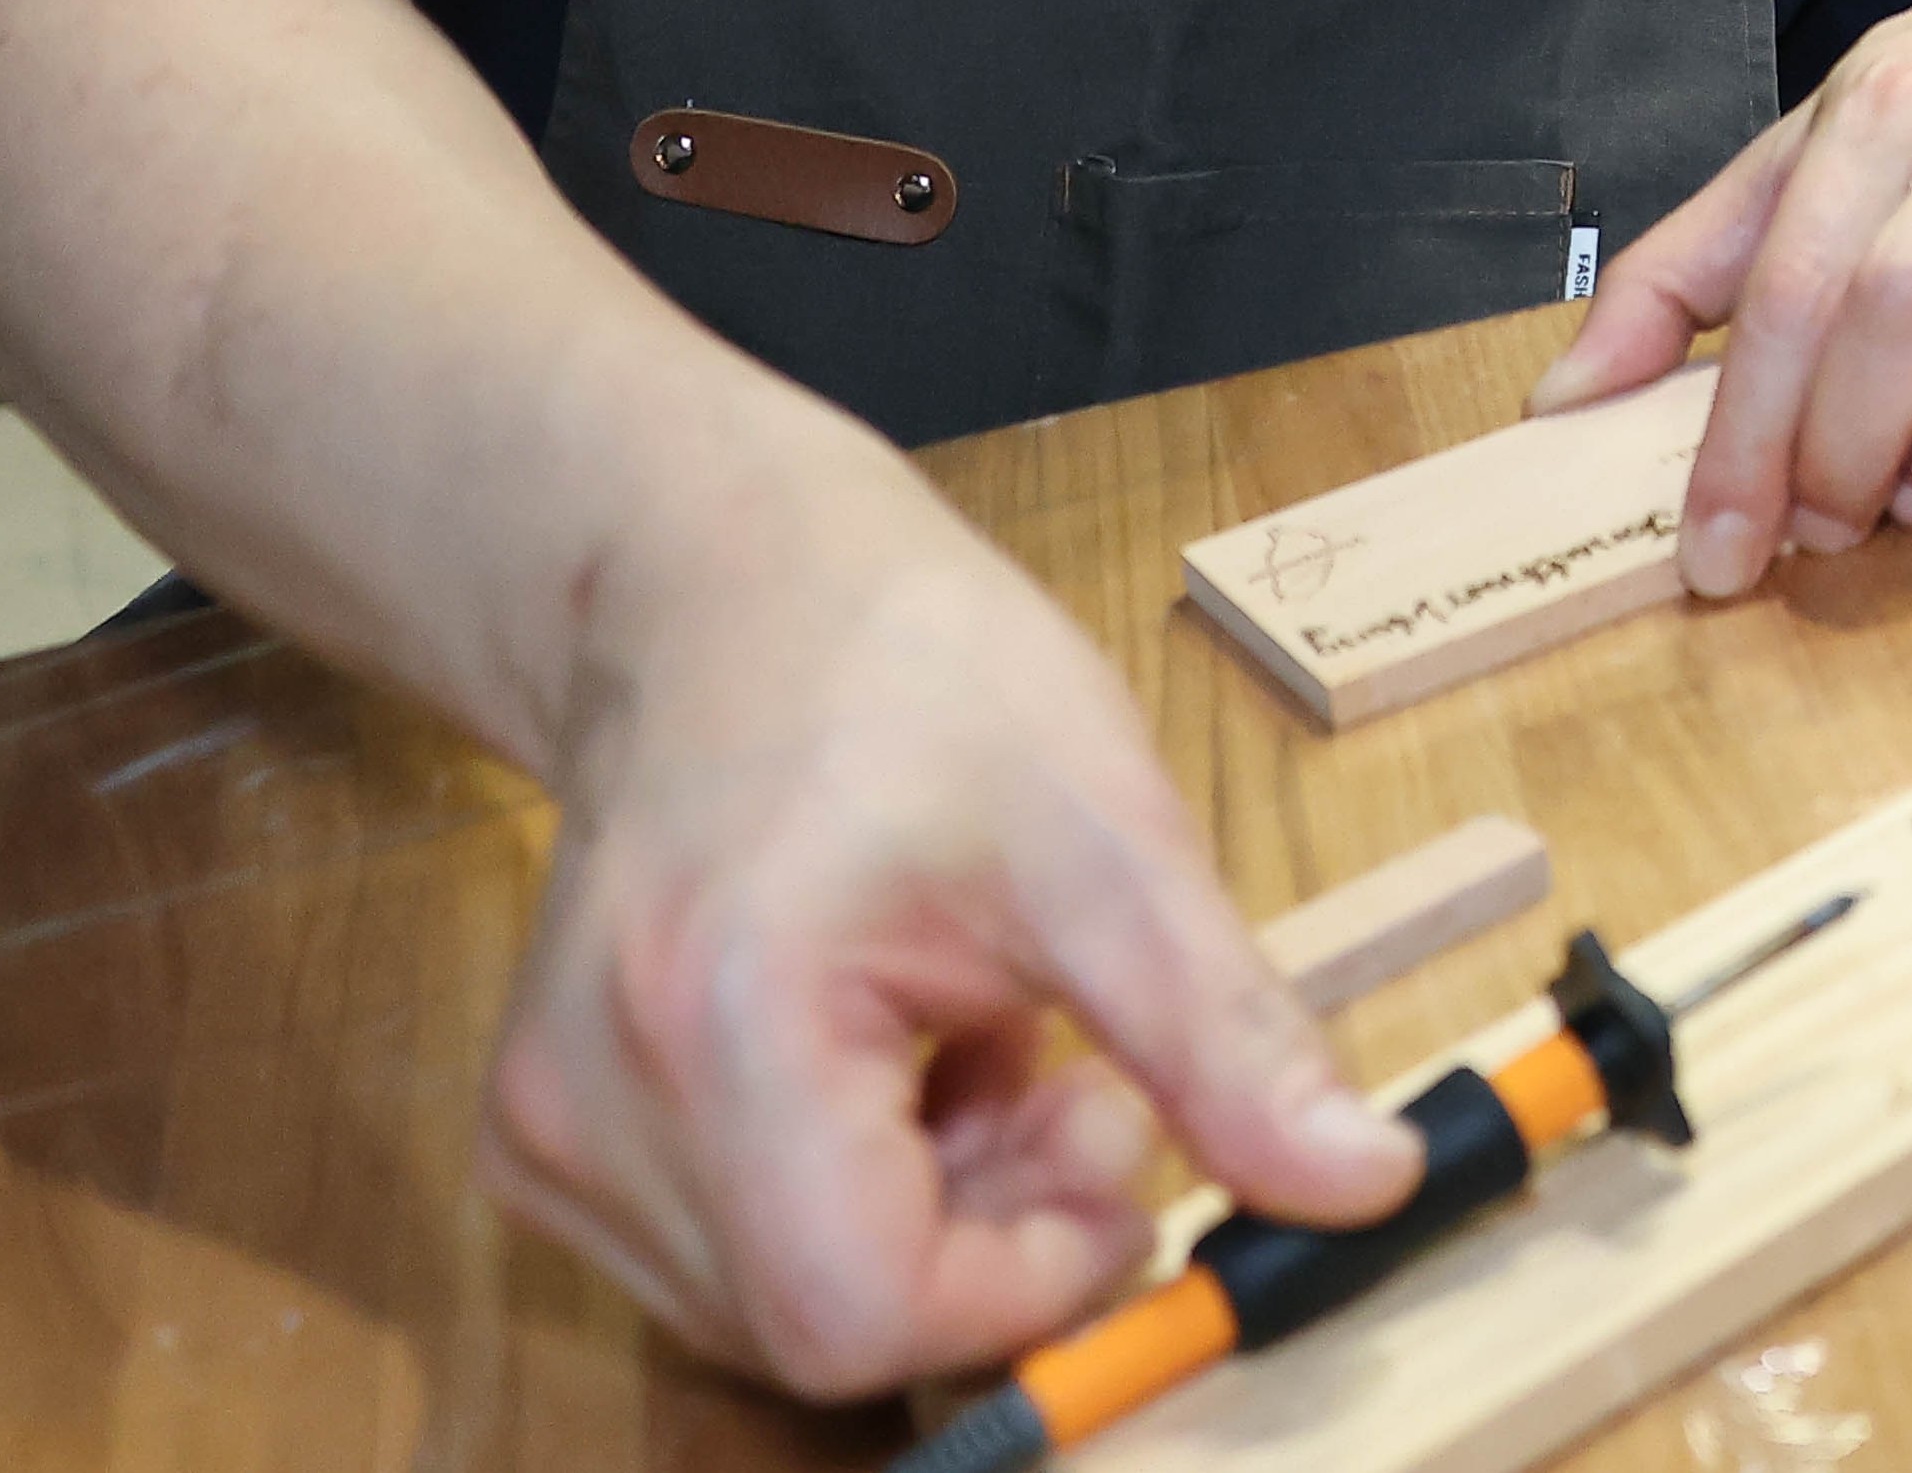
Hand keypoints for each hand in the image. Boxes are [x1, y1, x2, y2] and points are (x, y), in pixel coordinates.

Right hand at [486, 453, 1412, 1394]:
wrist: (720, 585)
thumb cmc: (909, 676)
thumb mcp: (1111, 837)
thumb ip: (1227, 1035)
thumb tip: (1366, 1184)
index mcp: (717, 1030)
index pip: (863, 1315)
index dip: (1032, 1274)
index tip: (1119, 1128)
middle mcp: (584, 1113)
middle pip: (831, 1326)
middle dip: (999, 1236)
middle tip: (1070, 1071)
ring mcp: (545, 1137)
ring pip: (786, 1308)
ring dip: (934, 1220)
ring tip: (985, 1043)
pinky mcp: (546, 1143)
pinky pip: (732, 1260)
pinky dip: (851, 1197)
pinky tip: (899, 1060)